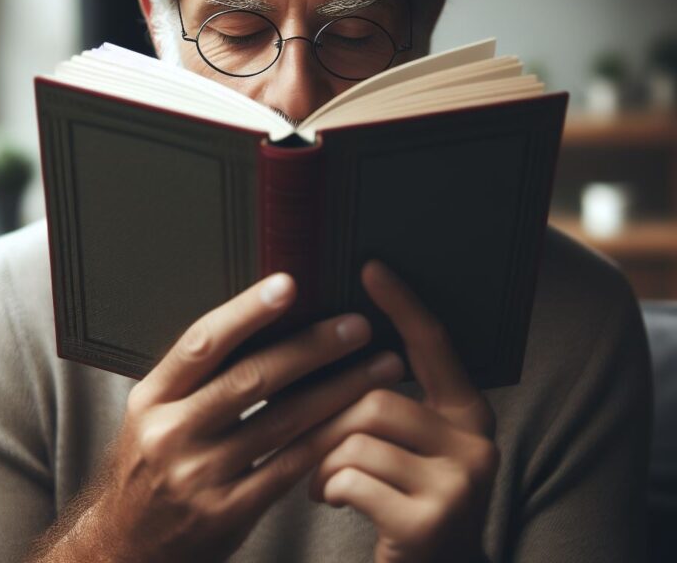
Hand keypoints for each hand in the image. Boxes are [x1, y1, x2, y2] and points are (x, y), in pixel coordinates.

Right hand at [91, 272, 405, 562]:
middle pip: (251, 378)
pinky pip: (289, 466)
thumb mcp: (151, 413)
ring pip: (282, 421)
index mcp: (152, 397)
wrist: (125, 547)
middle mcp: (171, 433)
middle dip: (312, 347)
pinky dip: (327, 438)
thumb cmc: (148, 466)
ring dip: (338, 390)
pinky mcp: (228, 514)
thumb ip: (195, 376)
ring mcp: (199, 477)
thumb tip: (258, 320)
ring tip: (377, 367)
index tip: (288, 284)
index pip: (202, 343)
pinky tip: (355, 418)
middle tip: (357, 325)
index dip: (247, 311)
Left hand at [306, 261, 498, 562]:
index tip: (370, 267)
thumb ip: (393, 402)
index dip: (400, 302)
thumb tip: (339, 350)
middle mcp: (477, 441)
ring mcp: (460, 483)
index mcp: (467, 412)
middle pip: (376, 397)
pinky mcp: (432, 521)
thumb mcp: (412, 447)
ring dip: (323, 458)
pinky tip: (332, 498)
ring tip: (321, 477)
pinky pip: (353, 477)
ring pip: (359, 437)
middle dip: (329, 420)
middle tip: (310, 443)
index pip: (432, 342)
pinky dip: (329, 486)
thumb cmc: (406, 501)